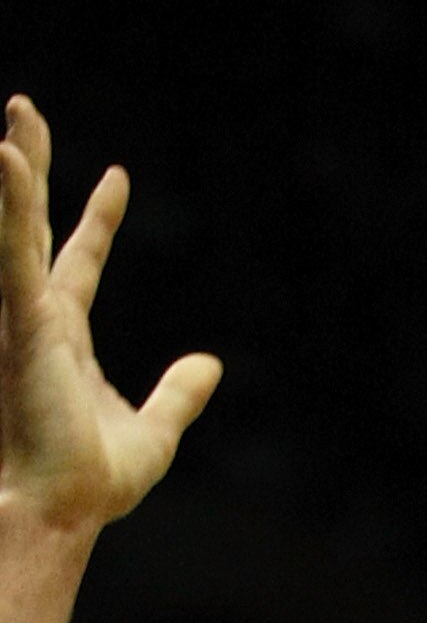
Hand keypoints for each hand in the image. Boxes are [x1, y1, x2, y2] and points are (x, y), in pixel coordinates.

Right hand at [0, 97, 219, 538]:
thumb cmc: (90, 484)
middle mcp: (39, 318)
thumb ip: (177, 396)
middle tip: (24, 111)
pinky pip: (15, 255)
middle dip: (32, 168)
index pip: (80, 261)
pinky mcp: (22, 324)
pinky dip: (12, 209)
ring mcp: (26, 317)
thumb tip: (210, 365)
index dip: (98, 219)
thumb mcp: (154, 435)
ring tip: (19, 115)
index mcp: (65, 337)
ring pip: (18, 227)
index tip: (118, 177)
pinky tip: (8, 160)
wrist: (60, 512)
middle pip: (36, 227)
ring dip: (18, 170)